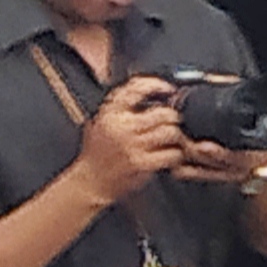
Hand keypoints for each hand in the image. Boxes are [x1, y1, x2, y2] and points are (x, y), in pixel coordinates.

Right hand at [72, 73, 203, 195]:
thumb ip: (119, 106)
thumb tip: (146, 90)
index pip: (136, 88)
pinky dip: (176, 154)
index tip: (167, 88)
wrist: (90, 181)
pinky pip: (170, 154)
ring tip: (173, 139)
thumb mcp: (100, 121)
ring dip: (176, 135)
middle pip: (162, 112)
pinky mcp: (141, 163)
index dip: (156, 84)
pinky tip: (171, 155)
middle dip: (172, 116)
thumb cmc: (96, 153)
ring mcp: (132, 145)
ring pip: (169, 131)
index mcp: (110, 112)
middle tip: (173, 121)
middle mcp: (121, 126)